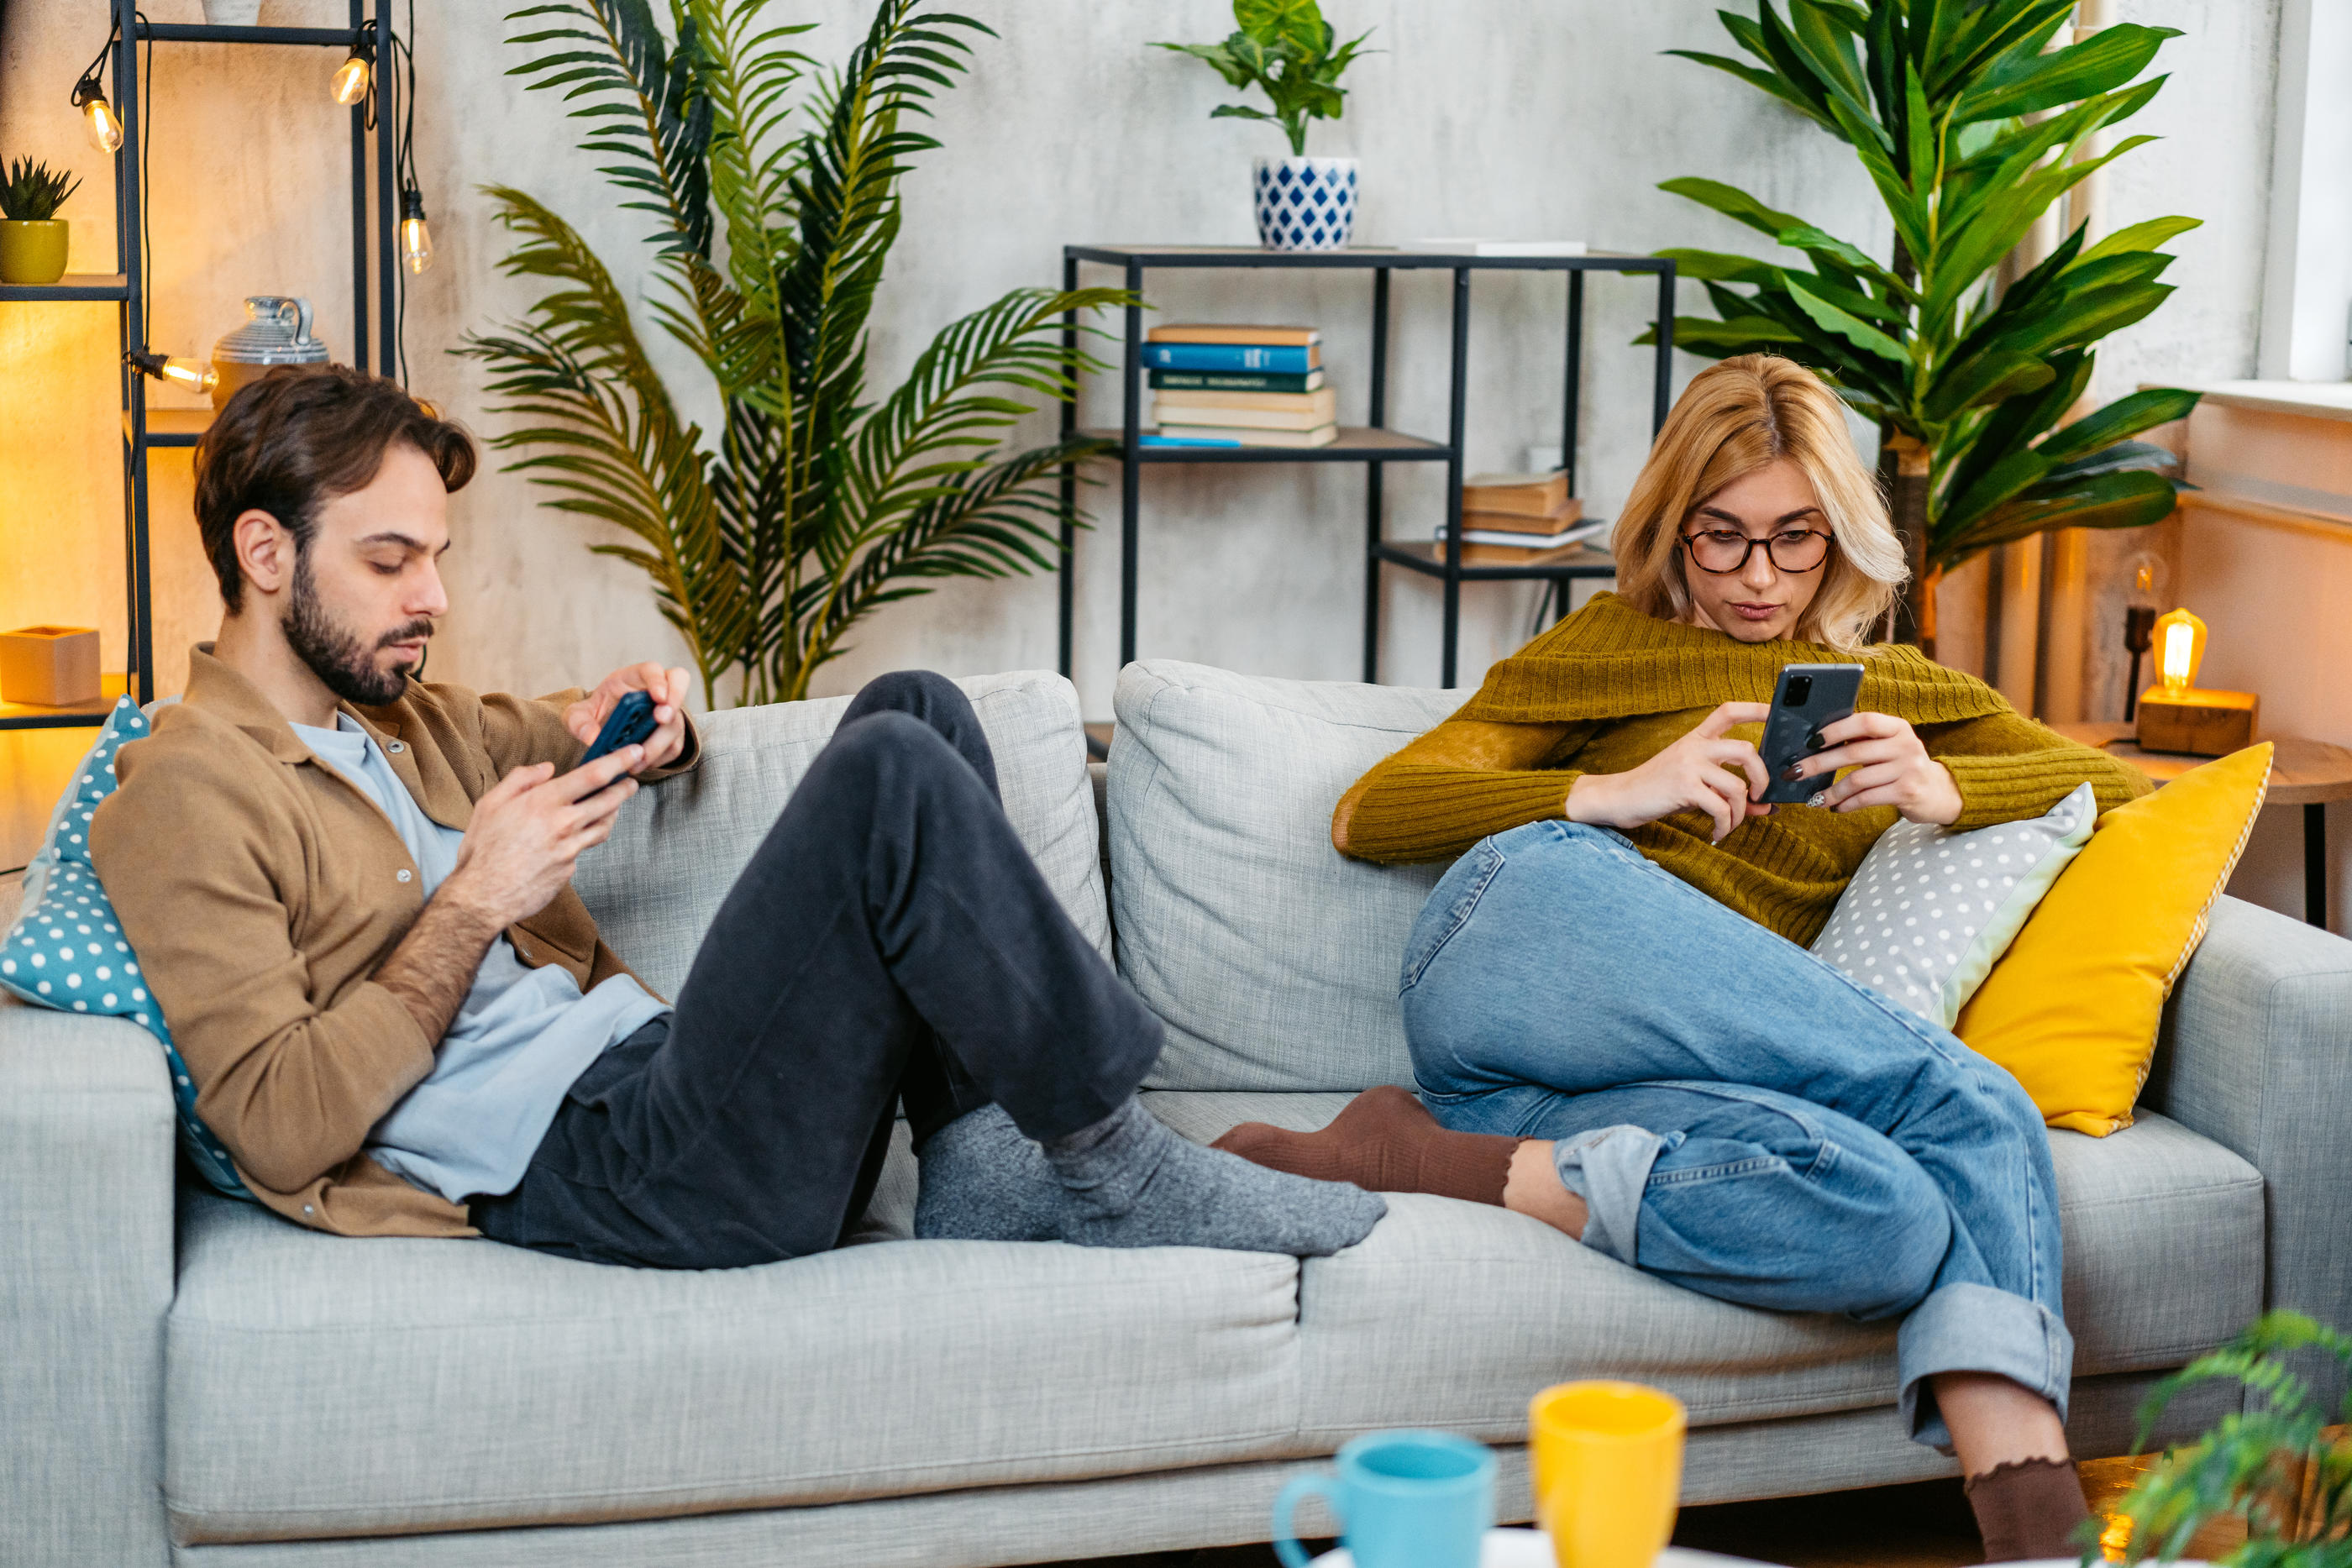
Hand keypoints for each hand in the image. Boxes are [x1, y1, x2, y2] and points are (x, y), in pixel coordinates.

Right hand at [439, 748, 641, 929]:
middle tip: (630, 782)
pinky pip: (582, 850)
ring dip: (612, 813)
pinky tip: (574, 838)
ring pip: (603, 827)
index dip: (618, 761)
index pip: (593, 775)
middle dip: (624, 788)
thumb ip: (520, 779)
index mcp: (544, 802)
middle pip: (609, 801)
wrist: (482, 896)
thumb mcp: (490, 804)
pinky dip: (582, 840)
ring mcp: (570, 849)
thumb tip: (547, 768)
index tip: (633, 752)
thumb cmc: (483, 849)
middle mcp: (563, 824)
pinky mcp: (570, 870)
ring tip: (612, 806)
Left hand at [565, 663, 690, 774]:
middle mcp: (657, 692)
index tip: (658, 697)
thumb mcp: (578, 714)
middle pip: (677, 691)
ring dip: (658, 743)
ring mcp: (669, 714)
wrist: (606, 728)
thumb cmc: (597, 712)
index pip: (653, 670)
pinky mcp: (672, 736)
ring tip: (636, 759)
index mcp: (634, 678)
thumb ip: (579, 721)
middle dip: (672, 706)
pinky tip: (638, 764)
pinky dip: (658, 758)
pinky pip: (673, 748)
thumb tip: (592, 737)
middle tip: (660, 720)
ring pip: (675, 725)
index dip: (659, 682)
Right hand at [1567, 701, 1773, 843]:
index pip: (1729, 712)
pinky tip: (1718, 833)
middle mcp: (1694, 746)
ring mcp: (1688, 765)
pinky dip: (1725, 825)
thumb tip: (1767, 807)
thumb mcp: (1696, 786)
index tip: (1775, 712)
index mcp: (1696, 738)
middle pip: (1746, 750)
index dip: (1755, 709)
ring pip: (1737, 786)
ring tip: (1730, 824)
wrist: (1620, 798)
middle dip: (1762, 777)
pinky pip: (1720, 808)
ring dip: (1741, 813)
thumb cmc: (1658, 791)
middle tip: (1759, 795)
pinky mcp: (1684, 787)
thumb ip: (1729, 792)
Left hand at [1784, 712, 1962, 824]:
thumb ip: (1862, 739)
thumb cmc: (1900, 765)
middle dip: (1818, 764)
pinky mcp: (1907, 792)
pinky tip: (1835, 807)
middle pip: (1853, 753)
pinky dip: (1846, 804)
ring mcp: (1908, 769)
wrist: (1938, 791)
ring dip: (1830, 791)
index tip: (1809, 741)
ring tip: (1813, 799)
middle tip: (1793, 773)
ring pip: (1857, 780)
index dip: (1835, 730)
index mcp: (1898, 727)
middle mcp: (1906, 745)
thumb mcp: (1889, 746)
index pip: (1864, 721)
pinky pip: (1867, 798)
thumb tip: (1813, 743)